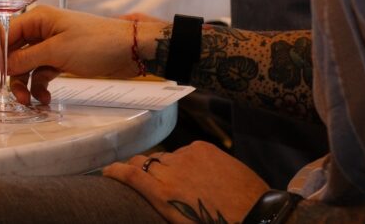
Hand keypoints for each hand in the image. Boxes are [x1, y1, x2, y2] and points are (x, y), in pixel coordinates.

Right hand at [0, 6, 166, 103]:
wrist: (133, 50)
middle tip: (6, 99)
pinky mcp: (61, 59)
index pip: (0, 36)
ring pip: (25, 67)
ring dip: (24, 85)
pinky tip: (46, 99)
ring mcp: (50, 45)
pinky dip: (40, 87)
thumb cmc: (97, 43)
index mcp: (36, 19)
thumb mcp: (58, 51)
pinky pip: (41, 73)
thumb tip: (2, 66)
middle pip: (10, 53)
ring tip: (31, 102)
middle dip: (7, 77)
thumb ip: (26, 58)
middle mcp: (40, 29)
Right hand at [103, 142, 268, 222]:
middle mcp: (170, 170)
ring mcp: (187, 156)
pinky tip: (198, 173)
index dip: (114, 170)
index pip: (127, 173)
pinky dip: (186, 160)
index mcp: (162, 193)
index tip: (107, 171)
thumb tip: (149, 191)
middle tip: (142, 176)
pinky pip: (186, 151)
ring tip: (181, 180)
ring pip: (166, 156)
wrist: (257, 217)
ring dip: (166, 166)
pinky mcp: (204, 148)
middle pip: (143, 161)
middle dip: (138, 167)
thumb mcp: (179, 220)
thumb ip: (160, 201)